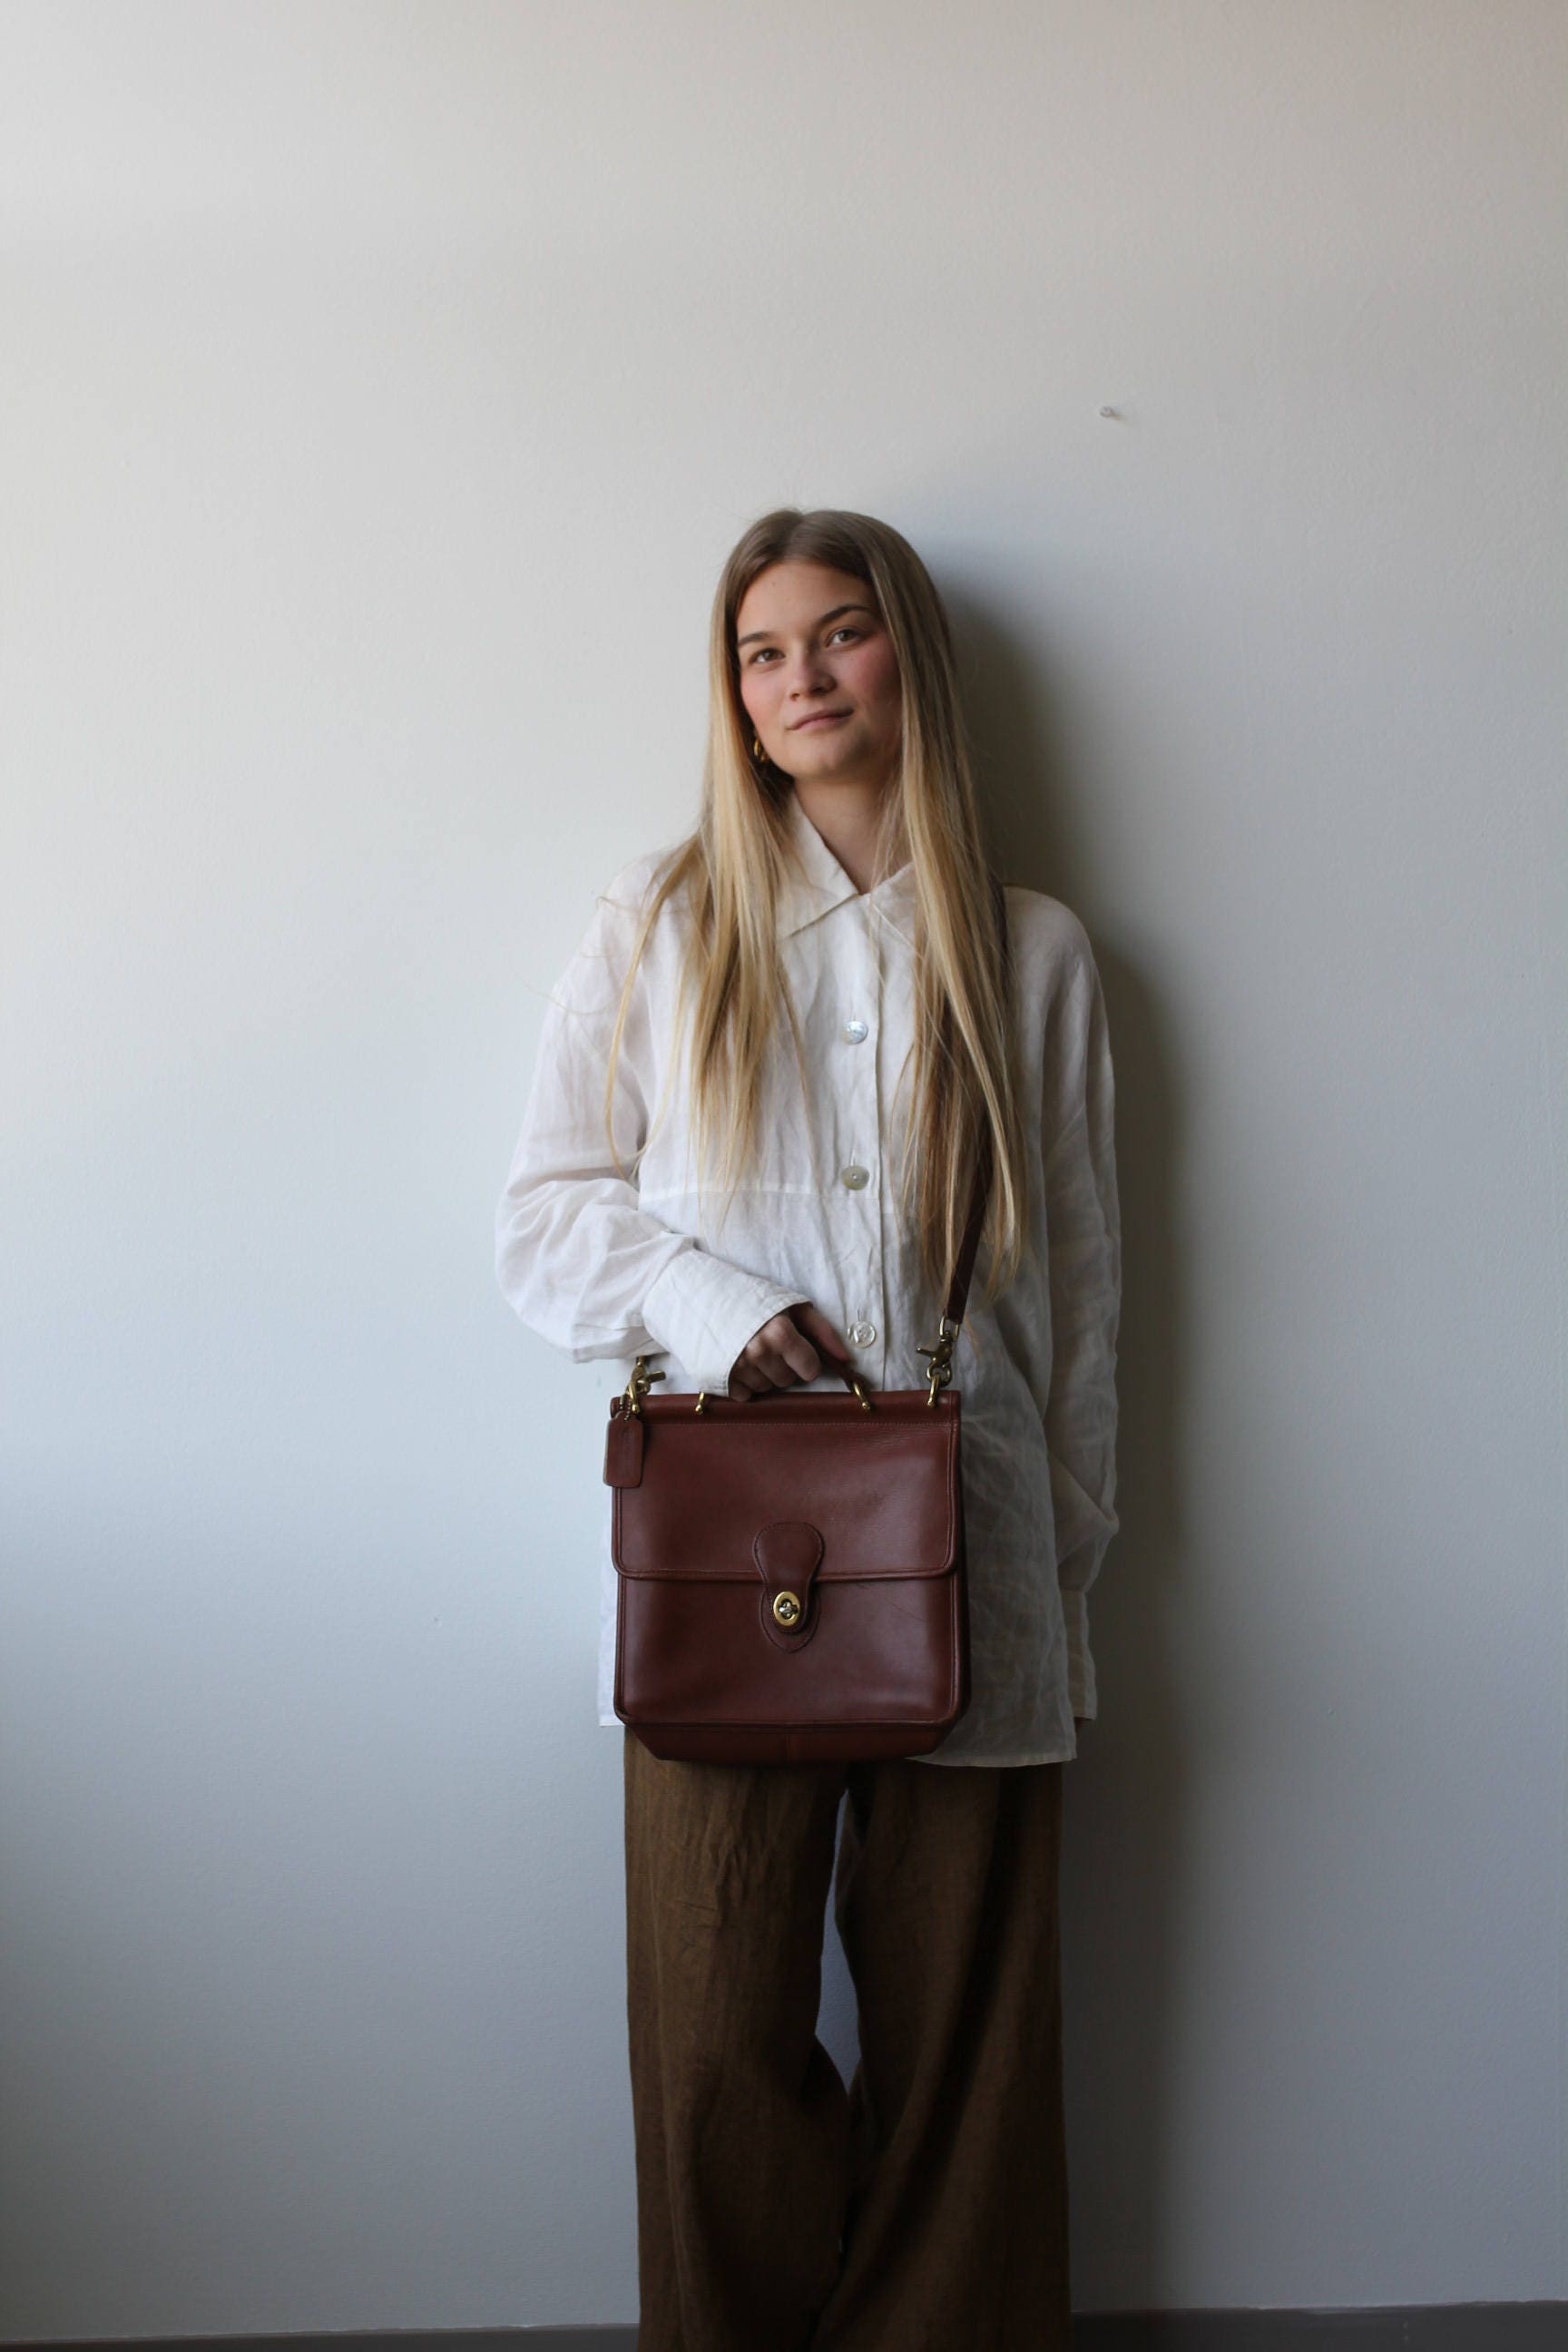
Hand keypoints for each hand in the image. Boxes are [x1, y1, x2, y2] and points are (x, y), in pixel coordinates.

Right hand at [727, 1303, 851, 1398]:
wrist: (703, 1296)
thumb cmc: (753, 1300)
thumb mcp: (792, 1306)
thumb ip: (822, 1331)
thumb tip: (845, 1359)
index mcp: (780, 1332)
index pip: (810, 1370)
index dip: (805, 1360)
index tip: (794, 1349)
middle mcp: (759, 1352)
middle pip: (788, 1380)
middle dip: (782, 1366)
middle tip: (768, 1346)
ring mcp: (738, 1367)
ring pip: (767, 1388)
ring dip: (763, 1374)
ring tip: (750, 1351)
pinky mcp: (721, 1378)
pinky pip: (745, 1395)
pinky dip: (743, 1383)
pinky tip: (737, 1362)